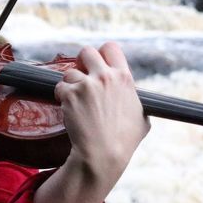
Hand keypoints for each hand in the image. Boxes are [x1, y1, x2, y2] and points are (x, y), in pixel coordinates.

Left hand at [53, 42, 149, 185]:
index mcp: (124, 78)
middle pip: (87, 52)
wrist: (103, 154)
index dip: (102, 54)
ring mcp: (86, 85)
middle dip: (81, 62)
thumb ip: (137, 102)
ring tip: (76, 101)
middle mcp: (105, 77)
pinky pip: (60, 86)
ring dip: (70, 84)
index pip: (111, 48)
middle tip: (81, 77)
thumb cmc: (124, 141)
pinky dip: (61, 96)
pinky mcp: (70, 94)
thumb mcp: (143, 117)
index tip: (98, 65)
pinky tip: (69, 108)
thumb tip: (136, 100)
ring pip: (69, 72)